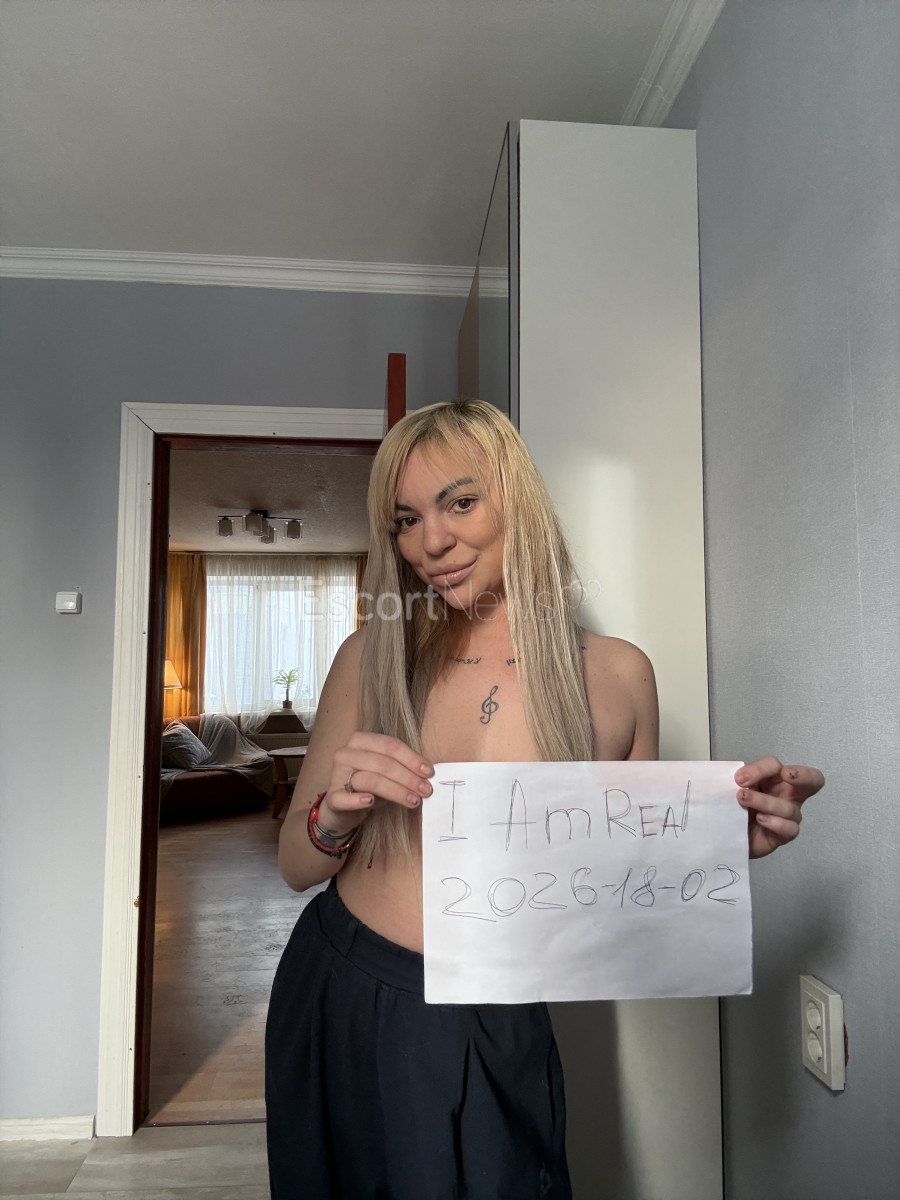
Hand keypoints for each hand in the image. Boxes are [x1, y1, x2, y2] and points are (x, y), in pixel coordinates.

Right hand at [318, 732, 433, 834]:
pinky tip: (370, 801)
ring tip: (413, 800)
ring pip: (371, 780)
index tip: (428, 772)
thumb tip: (426, 774)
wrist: (343, 808)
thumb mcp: (386, 772)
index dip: (411, 758)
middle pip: (383, 763)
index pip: (390, 745)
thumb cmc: (368, 786)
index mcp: (361, 741)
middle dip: (408, 777)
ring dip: (396, 791)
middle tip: (425, 789)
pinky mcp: (332, 797)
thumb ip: (402, 768)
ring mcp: (337, 774)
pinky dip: (357, 800)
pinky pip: (344, 797)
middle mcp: (346, 753)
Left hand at [735, 757, 823, 858]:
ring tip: (743, 799)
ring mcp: (789, 816)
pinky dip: (775, 822)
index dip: (765, 767)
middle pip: (813, 781)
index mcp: (774, 779)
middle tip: (786, 774)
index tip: (743, 777)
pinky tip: (760, 819)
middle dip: (803, 775)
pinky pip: (790, 828)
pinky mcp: (785, 835)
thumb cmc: (736, 807)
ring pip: (788, 807)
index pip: (776, 766)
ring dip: (764, 801)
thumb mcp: (735, 790)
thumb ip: (740, 780)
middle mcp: (788, 795)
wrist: (729, 834)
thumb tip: (741, 779)